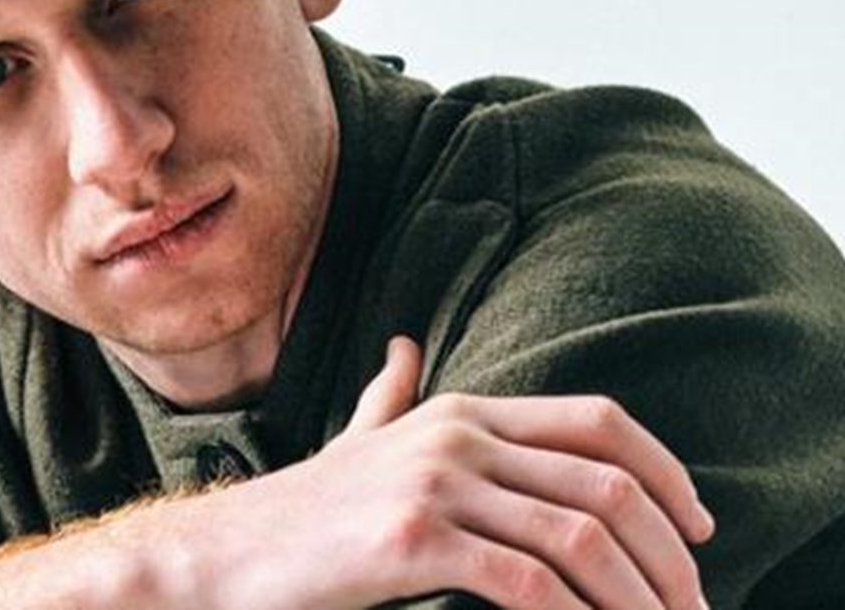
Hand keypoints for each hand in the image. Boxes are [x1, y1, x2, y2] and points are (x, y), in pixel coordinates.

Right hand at [275, 336, 712, 608]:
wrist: (230, 552)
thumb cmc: (306, 509)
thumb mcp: (361, 440)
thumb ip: (391, 395)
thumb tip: (401, 345)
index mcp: (462, 411)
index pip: (598, 421)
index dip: (666, 472)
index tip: (700, 530)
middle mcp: (457, 435)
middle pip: (606, 482)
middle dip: (668, 556)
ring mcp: (434, 483)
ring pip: (579, 536)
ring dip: (639, 598)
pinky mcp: (412, 539)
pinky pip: (526, 582)